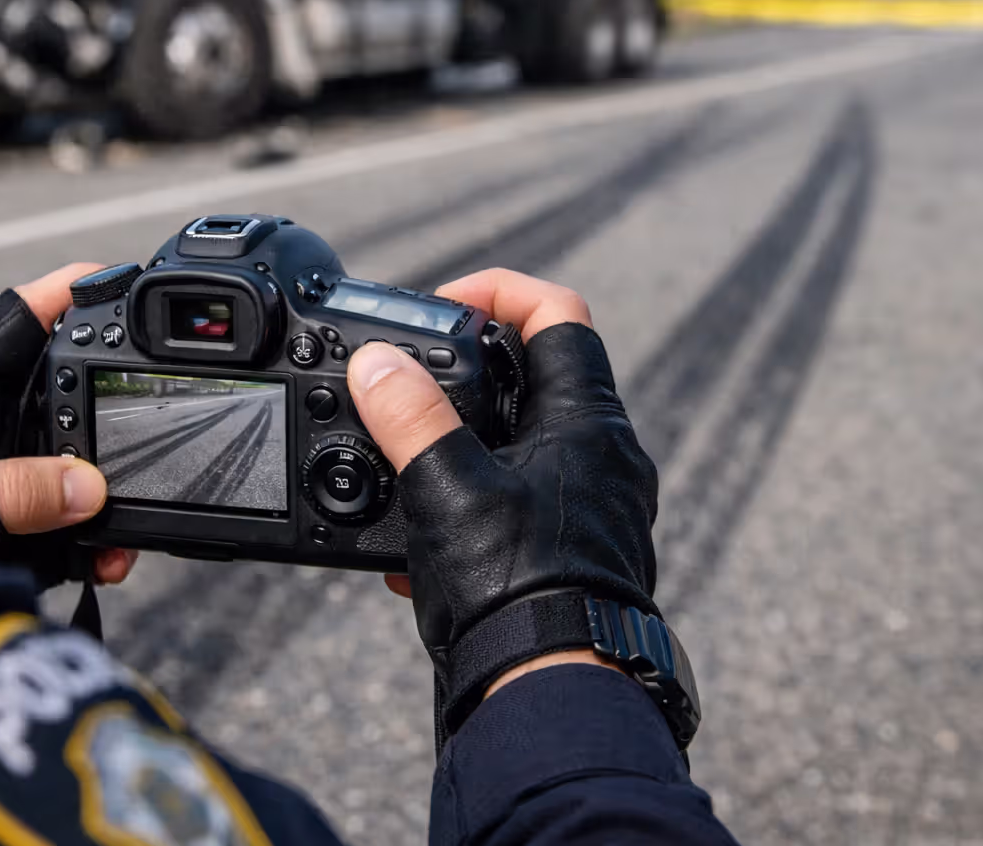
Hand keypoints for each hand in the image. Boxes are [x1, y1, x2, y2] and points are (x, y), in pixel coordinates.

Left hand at [0, 263, 136, 585]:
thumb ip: (15, 492)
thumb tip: (87, 488)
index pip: (15, 319)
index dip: (64, 293)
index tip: (116, 278)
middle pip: (58, 383)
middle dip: (106, 396)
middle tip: (151, 395)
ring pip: (70, 454)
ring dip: (105, 483)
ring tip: (133, 508)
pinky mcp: (7, 517)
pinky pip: (65, 515)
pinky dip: (93, 537)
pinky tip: (112, 556)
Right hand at [346, 269, 658, 735]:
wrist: (553, 690)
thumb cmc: (520, 589)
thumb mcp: (448, 488)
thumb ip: (410, 417)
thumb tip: (378, 364)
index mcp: (589, 424)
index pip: (559, 314)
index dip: (500, 291)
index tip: (444, 304)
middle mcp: (604, 459)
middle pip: (537, 377)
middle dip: (468, 375)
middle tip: (413, 379)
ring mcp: (592, 508)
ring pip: (521, 446)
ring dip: (460, 447)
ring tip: (403, 465)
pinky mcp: (573, 553)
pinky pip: (516, 505)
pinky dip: (466, 507)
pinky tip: (415, 545)